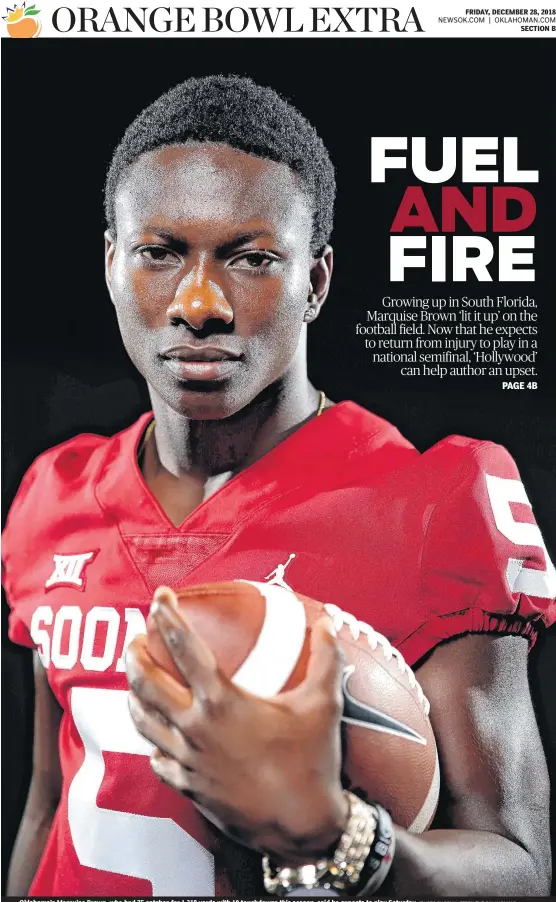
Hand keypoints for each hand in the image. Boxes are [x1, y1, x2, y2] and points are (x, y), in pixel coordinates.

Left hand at [125, 587, 348, 863]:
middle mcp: (196, 728)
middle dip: (134, 654)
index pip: (183, 649)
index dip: (168, 618)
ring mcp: (188, 759)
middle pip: (147, 683)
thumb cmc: (312, 762)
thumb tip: (326, 623)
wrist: (301, 827)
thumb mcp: (324, 703)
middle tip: (138, 637)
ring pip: (143, 720)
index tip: (160, 598)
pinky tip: (155, 733)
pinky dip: (152, 740)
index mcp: (222, 702)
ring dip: (134, 693)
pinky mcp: (188, 786)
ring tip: (136, 677)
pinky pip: (157, 758)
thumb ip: (324, 658)